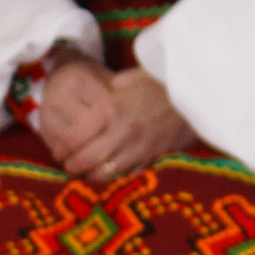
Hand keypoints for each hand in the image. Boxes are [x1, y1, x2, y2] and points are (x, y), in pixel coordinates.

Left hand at [32, 50, 191, 181]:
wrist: (198, 94)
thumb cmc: (162, 80)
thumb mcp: (131, 76)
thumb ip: (109, 88)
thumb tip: (95, 94)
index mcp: (110, 109)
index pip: (74, 136)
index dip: (60, 147)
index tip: (56, 150)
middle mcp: (120, 131)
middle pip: (85, 159)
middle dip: (71, 165)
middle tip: (65, 165)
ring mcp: (137, 148)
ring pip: (104, 172)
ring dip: (89, 176)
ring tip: (82, 173)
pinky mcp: (152, 157)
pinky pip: (126, 174)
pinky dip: (113, 177)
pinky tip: (107, 174)